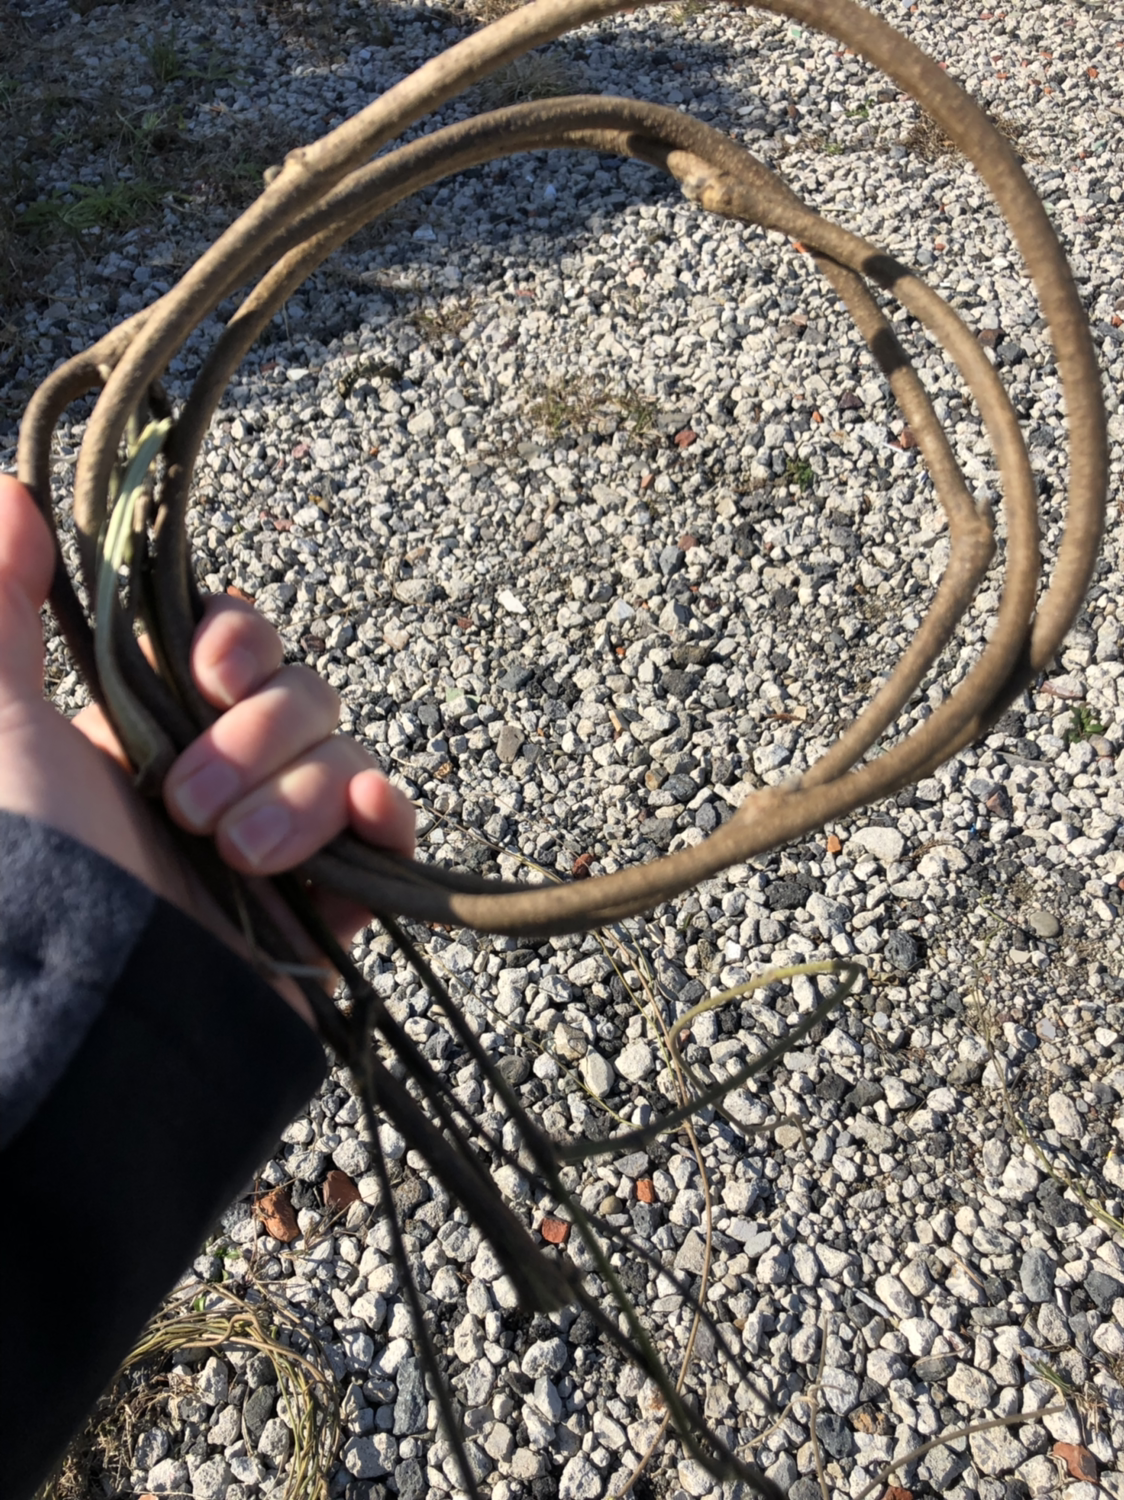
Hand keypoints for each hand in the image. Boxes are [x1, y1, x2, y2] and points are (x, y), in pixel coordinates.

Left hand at [0, 472, 413, 1022]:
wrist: (85, 1021)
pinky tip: (363, 828)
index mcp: (147, 727)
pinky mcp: (326, 902)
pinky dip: (383, 822)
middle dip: (257, 738)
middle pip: (301, 693)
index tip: (212, 671)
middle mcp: (218, 772)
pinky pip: (388, 833)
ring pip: (346, 756)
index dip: (239, 643)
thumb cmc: (34, 870)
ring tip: (232, 858)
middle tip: (187, 805)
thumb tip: (3, 490)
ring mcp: (278, 837)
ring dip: (296, 797)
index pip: (235, 644)